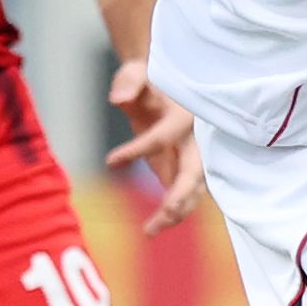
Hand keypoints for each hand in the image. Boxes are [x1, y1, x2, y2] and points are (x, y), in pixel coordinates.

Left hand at [103, 56, 207, 232]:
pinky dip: (172, 214)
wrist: (163, 90)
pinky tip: (153, 229)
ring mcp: (192, 158)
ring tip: (150, 231)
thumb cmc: (148, 80)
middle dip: (180, 194)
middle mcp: (196, 140)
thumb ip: (128, 84)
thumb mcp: (135, 74)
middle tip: (164, 213)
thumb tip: (117, 99)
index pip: (163, 137)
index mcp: (185, 116)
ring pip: (192, 191)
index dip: (138, 150)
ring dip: (176, 212)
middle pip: (193, 172)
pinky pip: (183, 196)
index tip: (110, 162)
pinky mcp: (182, 171)